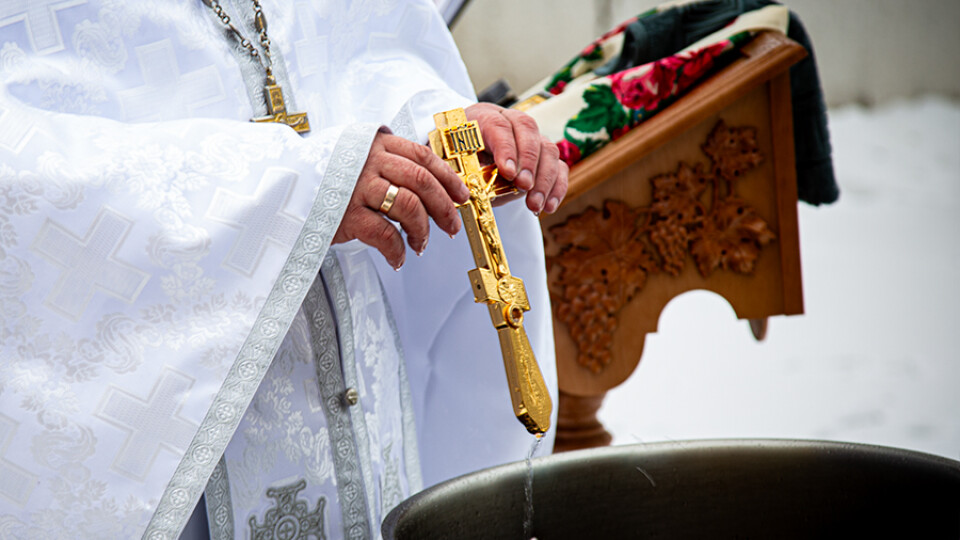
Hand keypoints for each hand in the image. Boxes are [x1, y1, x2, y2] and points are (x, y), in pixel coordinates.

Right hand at [333, 129, 468, 268]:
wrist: (279, 193)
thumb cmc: (325, 181)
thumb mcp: (358, 160)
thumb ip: (388, 165)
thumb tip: (431, 187)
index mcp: (376, 145)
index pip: (423, 157)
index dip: (448, 178)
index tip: (461, 197)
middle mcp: (368, 161)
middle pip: (422, 181)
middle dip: (443, 207)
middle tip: (451, 228)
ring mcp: (356, 186)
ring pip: (409, 206)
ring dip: (421, 231)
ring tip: (419, 244)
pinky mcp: (345, 214)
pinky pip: (385, 234)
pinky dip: (396, 250)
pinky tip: (397, 258)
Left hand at [465, 103, 567, 213]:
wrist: (472, 157)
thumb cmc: (464, 160)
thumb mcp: (460, 165)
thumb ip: (469, 174)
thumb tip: (477, 191)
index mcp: (485, 118)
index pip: (498, 125)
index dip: (505, 148)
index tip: (508, 172)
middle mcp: (512, 123)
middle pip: (528, 131)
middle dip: (528, 162)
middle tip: (523, 186)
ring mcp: (533, 138)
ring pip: (548, 150)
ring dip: (544, 179)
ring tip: (534, 204)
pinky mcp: (546, 156)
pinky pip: (559, 168)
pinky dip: (557, 187)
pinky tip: (548, 206)